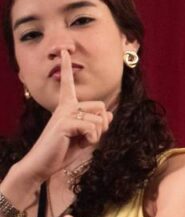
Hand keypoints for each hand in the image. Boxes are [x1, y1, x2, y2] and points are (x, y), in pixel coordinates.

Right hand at [18, 50, 110, 182]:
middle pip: (101, 107)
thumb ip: (97, 125)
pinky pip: (92, 128)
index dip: (67, 67)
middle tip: (86, 137)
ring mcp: (64, 114)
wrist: (42, 165)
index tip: (64, 52)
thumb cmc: (63, 150)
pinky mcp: (65, 123)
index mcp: (67, 106)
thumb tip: (109, 114)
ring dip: (96, 135)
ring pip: (100, 119)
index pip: (68, 84)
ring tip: (79, 142)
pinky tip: (77, 144)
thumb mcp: (85, 137)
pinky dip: (91, 140)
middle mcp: (65, 106)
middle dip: (102, 125)